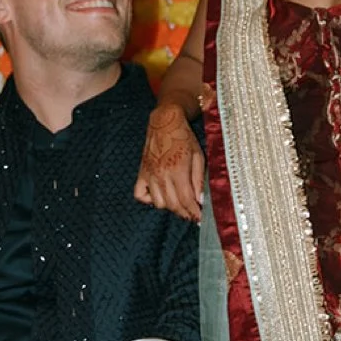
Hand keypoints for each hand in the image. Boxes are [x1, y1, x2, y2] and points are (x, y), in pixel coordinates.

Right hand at [135, 102, 204, 222]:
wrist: (164, 122)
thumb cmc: (184, 137)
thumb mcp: (198, 156)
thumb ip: (199, 180)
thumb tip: (201, 200)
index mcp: (178, 171)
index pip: (186, 200)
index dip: (194, 212)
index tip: (199, 218)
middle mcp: (162, 175)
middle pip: (173, 205)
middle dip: (185, 214)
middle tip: (192, 215)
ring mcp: (150, 175)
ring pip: (159, 203)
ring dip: (170, 208)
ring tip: (179, 204)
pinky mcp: (141, 173)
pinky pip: (140, 195)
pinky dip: (149, 200)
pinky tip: (159, 196)